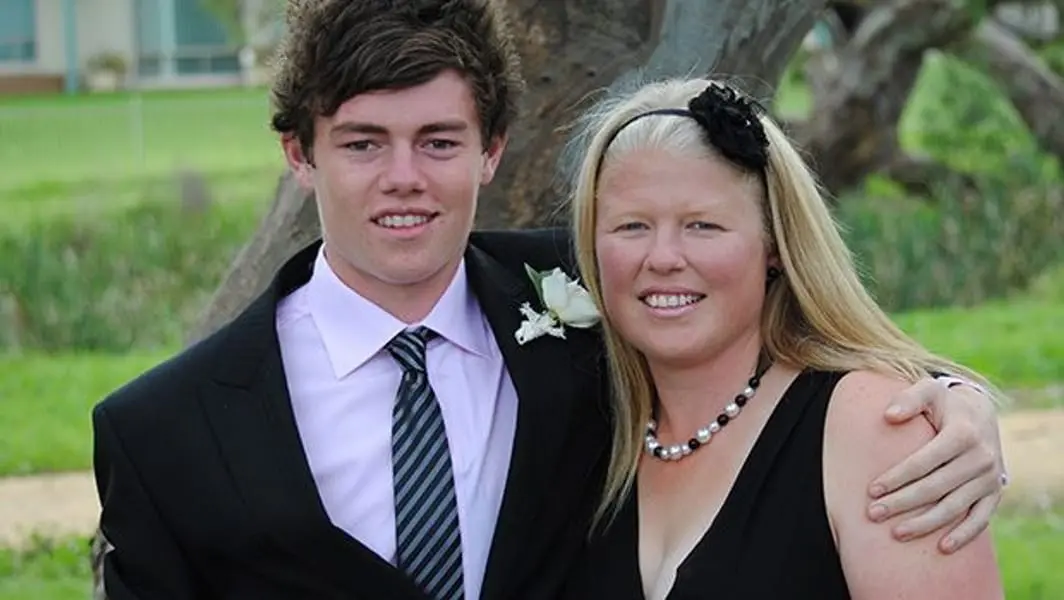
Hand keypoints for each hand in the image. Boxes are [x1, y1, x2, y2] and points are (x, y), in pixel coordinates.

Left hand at [866, 378, 1005, 553]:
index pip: (923, 462)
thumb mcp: (928, 390)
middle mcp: (981, 458)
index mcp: (963, 434)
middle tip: (873, 513)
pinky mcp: (995, 492)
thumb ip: (908, 399)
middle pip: (935, 487)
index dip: (896, 477)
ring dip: (925, 523)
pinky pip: (980, 518)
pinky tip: (942, 548)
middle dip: (902, 503)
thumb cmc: (944, 403)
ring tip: (896, 533)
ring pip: (954, 507)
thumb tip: (888, 416)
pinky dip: (964, 534)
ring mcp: (989, 478)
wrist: (980, 413)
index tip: (871, 490)